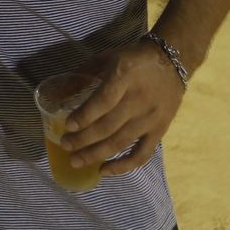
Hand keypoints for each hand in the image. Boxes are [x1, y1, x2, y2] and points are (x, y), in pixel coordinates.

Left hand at [58, 41, 184, 175]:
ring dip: (96, 155)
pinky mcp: (161, 130)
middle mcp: (139, 99)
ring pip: (120, 142)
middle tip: (65, 146)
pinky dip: (123, 166)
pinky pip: (142, 154)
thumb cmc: (133, 59)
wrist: (173, 62)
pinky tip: (104, 171)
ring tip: (76, 161)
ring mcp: (151, 118)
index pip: (103, 101)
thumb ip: (82, 74)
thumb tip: (56, 95)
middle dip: (83, 140)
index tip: (67, 126)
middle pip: (108, 126)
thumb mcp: (107, 58)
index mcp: (124, 76)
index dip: (84, 116)